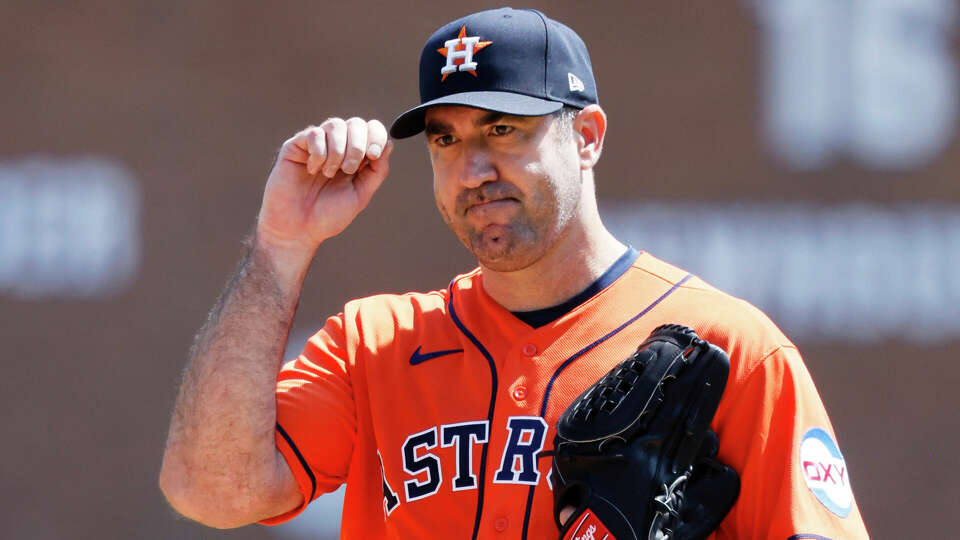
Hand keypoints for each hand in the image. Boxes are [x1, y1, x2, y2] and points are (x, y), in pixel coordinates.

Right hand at [256, 118, 392, 254]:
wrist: (297, 230)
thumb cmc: (328, 216)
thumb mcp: (361, 195)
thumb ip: (377, 171)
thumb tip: (389, 144)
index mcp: (355, 157)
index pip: (371, 130)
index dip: (377, 136)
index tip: (373, 155)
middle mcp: (337, 147)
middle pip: (356, 123)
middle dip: (357, 145)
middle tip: (349, 170)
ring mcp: (316, 145)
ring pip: (335, 125)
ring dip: (338, 151)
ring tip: (329, 174)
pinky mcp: (296, 146)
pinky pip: (314, 133)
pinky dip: (319, 153)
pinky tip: (312, 170)